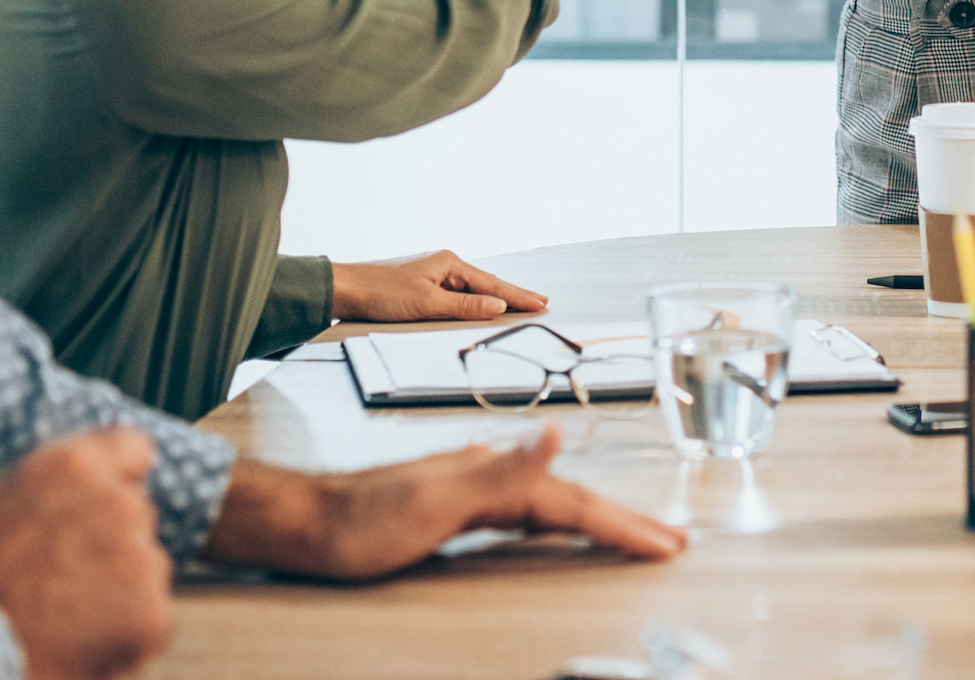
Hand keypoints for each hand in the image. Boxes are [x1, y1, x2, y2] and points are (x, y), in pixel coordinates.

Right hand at [0, 428, 172, 679]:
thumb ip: (27, 488)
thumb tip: (45, 485)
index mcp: (73, 467)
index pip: (131, 446)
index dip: (115, 474)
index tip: (98, 498)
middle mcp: (120, 505)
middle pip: (133, 513)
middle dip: (108, 538)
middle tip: (58, 576)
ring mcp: (143, 561)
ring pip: (143, 567)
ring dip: (117, 587)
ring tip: (59, 617)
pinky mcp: (153, 615)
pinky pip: (147, 617)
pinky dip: (123, 633)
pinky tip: (76, 644)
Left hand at [198, 423, 687, 578]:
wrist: (305, 523)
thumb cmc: (360, 518)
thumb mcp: (436, 496)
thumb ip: (503, 469)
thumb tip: (555, 431)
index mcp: (493, 474)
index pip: (572, 502)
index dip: (621, 523)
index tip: (665, 543)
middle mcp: (487, 475)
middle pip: (569, 501)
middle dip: (623, 520)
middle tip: (669, 539)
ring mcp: (472, 489)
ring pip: (549, 507)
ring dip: (595, 521)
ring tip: (632, 533)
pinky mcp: (455, 508)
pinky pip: (523, 517)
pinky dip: (554, 524)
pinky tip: (555, 527)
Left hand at [331, 250, 547, 322]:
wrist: (345, 290)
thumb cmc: (380, 293)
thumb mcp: (426, 303)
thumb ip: (464, 306)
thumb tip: (498, 306)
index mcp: (448, 263)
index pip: (492, 283)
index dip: (518, 295)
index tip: (541, 303)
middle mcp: (443, 265)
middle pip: (486, 283)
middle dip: (513, 294)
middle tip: (540, 302)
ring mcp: (432, 275)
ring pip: (472, 289)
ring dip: (495, 298)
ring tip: (519, 304)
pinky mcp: (421, 287)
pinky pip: (458, 295)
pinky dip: (474, 301)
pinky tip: (480, 306)